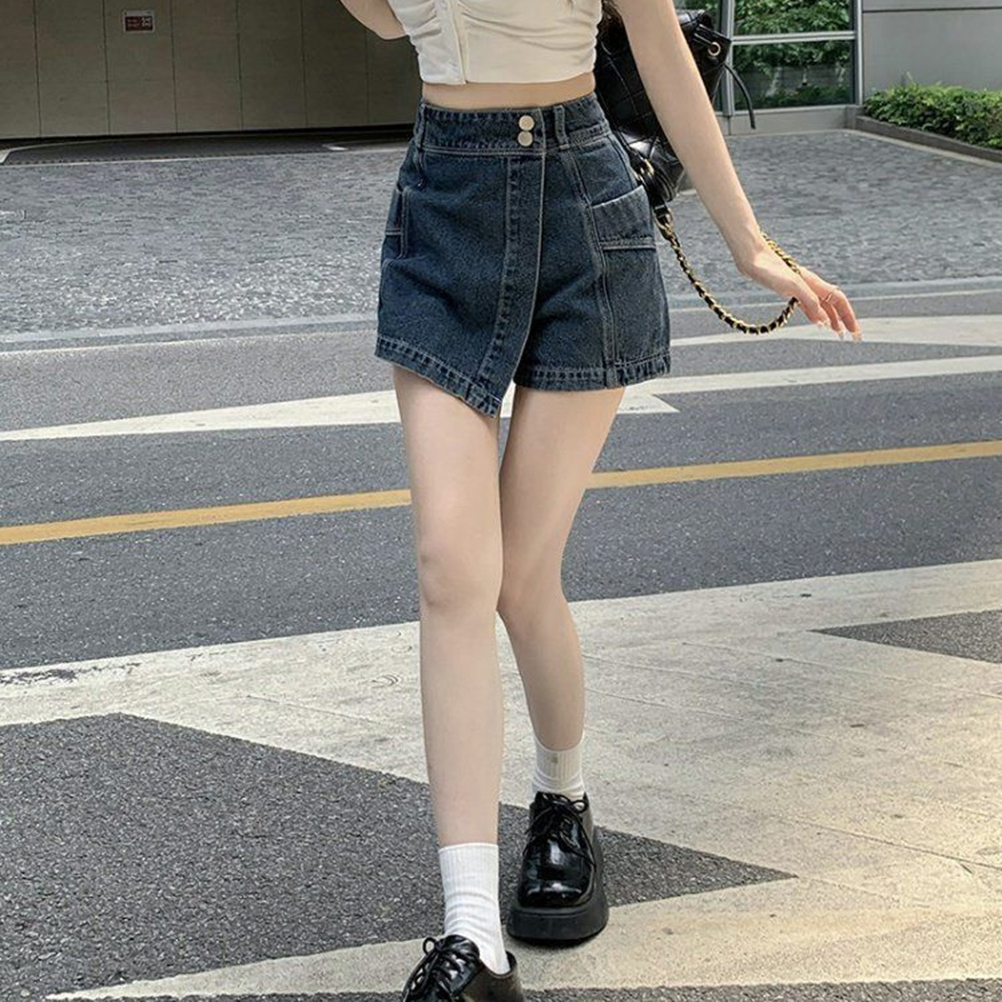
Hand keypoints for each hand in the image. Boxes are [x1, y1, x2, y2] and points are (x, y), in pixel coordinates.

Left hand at [736, 243, 862, 340]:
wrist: (753, 259)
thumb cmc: (771, 270)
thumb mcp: (792, 286)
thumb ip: (809, 301)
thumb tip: (823, 322)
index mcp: (815, 284)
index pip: (839, 301)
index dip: (848, 316)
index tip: (854, 331)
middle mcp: (811, 285)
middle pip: (834, 305)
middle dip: (844, 320)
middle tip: (851, 336)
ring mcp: (801, 288)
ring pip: (822, 306)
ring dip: (832, 320)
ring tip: (837, 332)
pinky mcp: (789, 291)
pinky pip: (808, 306)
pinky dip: (815, 316)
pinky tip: (817, 323)